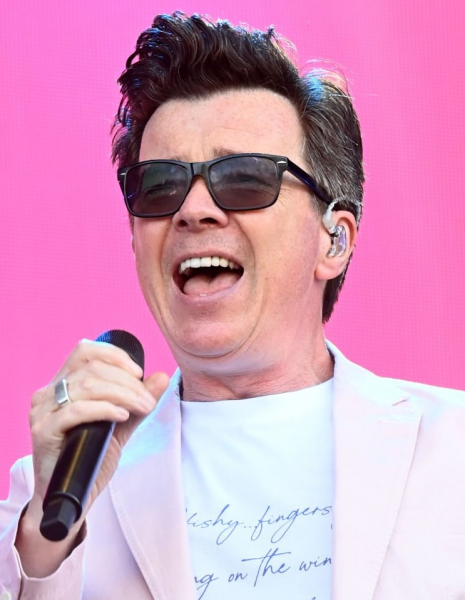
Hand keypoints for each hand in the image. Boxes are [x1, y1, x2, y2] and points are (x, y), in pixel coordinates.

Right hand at [16, 338, 168, 576]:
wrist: (71, 498)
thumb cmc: (91, 458)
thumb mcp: (120, 425)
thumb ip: (138, 400)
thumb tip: (162, 375)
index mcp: (62, 385)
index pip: (85, 351)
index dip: (114, 356)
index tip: (139, 372)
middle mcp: (48, 393)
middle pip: (91, 369)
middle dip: (127, 382)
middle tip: (148, 400)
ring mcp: (42, 412)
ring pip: (86, 386)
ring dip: (123, 394)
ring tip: (143, 407)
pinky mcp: (43, 432)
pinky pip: (76, 410)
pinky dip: (105, 409)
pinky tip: (122, 415)